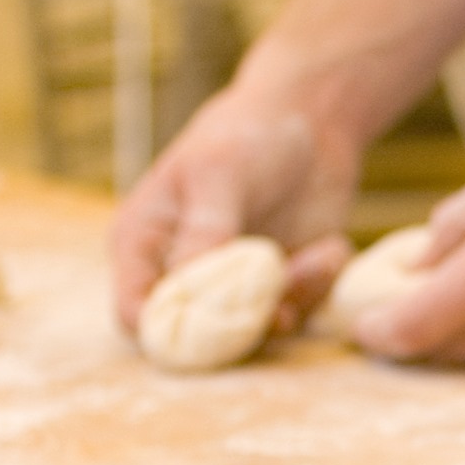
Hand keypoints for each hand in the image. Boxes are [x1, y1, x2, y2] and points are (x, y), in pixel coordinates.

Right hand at [109, 81, 360, 334]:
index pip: (134, 314)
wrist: (308, 125)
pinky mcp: (277, 292)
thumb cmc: (245, 136)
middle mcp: (181, 277)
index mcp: (143, 247)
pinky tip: (330, 249)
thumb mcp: (218, 173)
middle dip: (245, 323)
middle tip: (280, 288)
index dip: (166, 332)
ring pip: (254, 335)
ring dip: (291, 302)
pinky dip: (317, 291)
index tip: (214, 320)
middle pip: (196, 340)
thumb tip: (186, 291)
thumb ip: (204, 233)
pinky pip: (296, 317)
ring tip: (317, 255)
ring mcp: (231, 290)